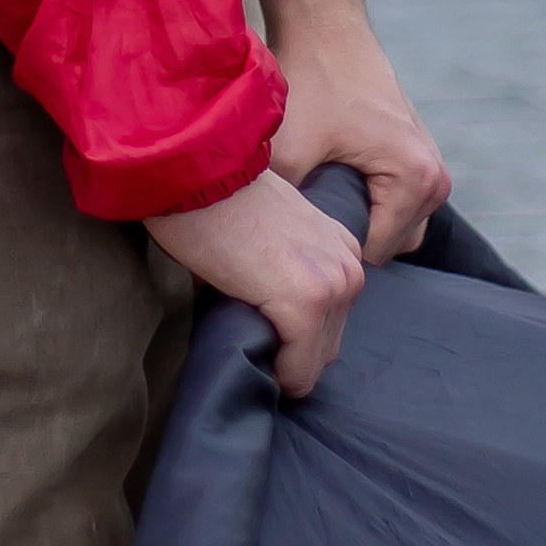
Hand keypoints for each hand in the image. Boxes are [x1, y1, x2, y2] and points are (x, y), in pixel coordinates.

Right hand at [148, 168, 365, 397]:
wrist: (196, 172)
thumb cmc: (217, 198)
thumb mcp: (273, 229)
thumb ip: (289, 267)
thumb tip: (274, 320)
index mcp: (342, 247)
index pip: (333, 317)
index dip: (295, 329)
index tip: (260, 319)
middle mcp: (348, 266)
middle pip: (328, 344)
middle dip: (292, 349)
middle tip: (251, 331)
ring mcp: (330, 286)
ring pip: (315, 362)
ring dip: (284, 361)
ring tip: (247, 334)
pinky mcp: (304, 305)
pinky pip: (298, 370)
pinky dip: (276, 373)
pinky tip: (250, 350)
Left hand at [262, 0, 448, 262]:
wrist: (323, 23)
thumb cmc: (309, 79)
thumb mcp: (289, 151)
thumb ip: (292, 213)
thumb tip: (275, 261)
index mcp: (415, 180)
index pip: (372, 254)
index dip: (328, 247)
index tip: (291, 228)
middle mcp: (434, 177)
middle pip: (387, 244)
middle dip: (344, 234)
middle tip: (299, 210)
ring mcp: (430, 164)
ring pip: (391, 224)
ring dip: (353, 216)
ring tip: (309, 192)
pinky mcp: (415, 152)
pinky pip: (392, 200)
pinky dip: (362, 197)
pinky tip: (323, 175)